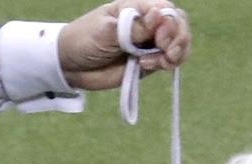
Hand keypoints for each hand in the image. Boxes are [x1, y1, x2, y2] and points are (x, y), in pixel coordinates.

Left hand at [58, 0, 190, 91]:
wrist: (72, 65)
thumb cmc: (84, 40)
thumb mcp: (106, 31)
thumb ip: (134, 27)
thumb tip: (158, 15)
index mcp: (136, 8)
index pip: (166, 9)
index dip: (170, 24)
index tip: (160, 41)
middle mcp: (146, 24)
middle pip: (178, 25)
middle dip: (179, 40)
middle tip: (166, 55)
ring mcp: (148, 44)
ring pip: (177, 44)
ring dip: (176, 55)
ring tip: (160, 64)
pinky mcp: (148, 62)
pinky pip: (168, 61)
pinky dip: (168, 65)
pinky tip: (149, 67)